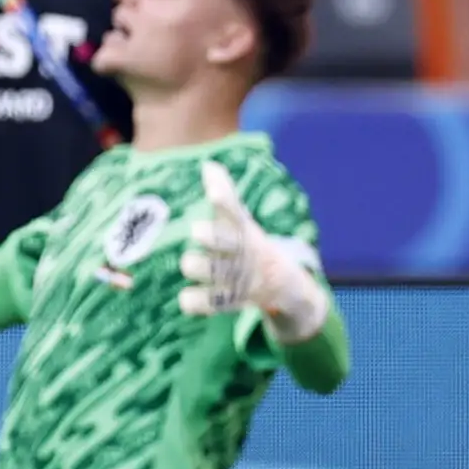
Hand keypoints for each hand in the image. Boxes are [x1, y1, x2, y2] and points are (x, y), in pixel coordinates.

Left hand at [177, 159, 330, 341]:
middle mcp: (242, 253)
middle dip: (212, 236)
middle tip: (197, 231)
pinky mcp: (230, 302)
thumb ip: (224, 194)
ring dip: (199, 266)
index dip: (223, 201)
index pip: (233, 211)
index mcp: (242, 229)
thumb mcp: (240, 220)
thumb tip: (208, 165)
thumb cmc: (247, 243)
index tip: (211, 192)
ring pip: (212, 270)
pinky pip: (209, 303)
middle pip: (226, 242)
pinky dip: (195, 301)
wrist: (280, 283)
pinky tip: (187, 297)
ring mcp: (238, 278)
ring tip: (190, 263)